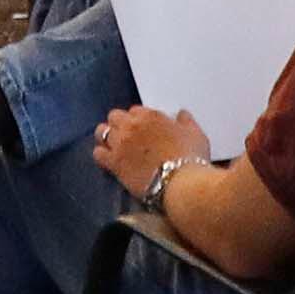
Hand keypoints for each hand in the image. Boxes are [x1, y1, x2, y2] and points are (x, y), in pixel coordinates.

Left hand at [91, 106, 218, 199]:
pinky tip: (107, 160)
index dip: (138, 120)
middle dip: (119, 124)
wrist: (181, 182)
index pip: (135, 110)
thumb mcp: (196, 135)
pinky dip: (101, 155)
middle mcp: (131, 126)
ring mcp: (120, 143)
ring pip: (102, 132)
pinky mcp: (114, 162)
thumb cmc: (191, 158)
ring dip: (107, 137)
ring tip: (112, 146)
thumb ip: (187, 122)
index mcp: (150, 116)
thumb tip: (182, 114)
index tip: (142, 129)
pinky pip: (98, 153)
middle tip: (126, 137)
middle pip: (115, 117)